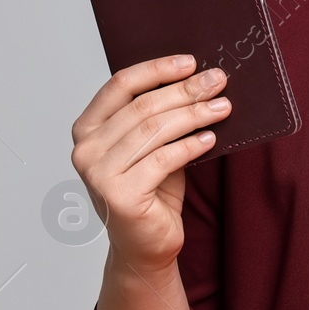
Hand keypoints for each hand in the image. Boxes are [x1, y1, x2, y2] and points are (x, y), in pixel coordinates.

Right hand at [69, 55, 231, 272]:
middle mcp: (85, 150)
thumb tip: (197, 80)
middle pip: (142, 107)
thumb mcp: (150, 147)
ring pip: (154, 130)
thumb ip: (159, 118)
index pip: (120, 85)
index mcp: (87, 129)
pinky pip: (163, 159)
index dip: (157, 69)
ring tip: (222, 108)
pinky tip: (210, 140)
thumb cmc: (150, 193)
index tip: (190, 62)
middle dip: (185, 91)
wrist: (145, 247)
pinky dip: (190, 146)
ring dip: (194, 115)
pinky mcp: (120, 196)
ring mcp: (98, 174)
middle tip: (218, 82)